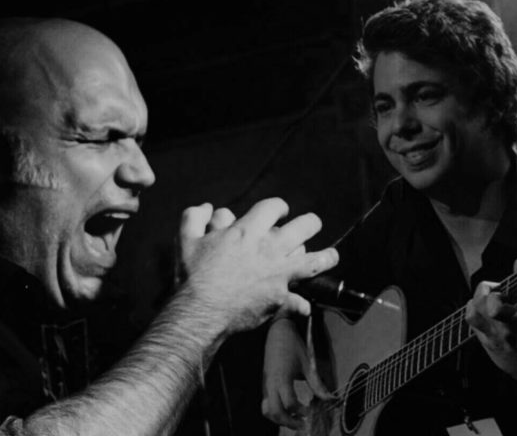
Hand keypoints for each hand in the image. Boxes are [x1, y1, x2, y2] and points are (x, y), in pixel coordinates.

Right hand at [177, 198, 338, 333]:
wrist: (200, 310)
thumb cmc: (193, 275)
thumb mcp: (186, 239)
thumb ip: (193, 217)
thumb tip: (206, 207)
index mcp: (247, 231)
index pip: (273, 207)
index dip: (279, 206)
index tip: (280, 211)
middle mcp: (269, 249)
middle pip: (304, 227)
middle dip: (310, 223)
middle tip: (309, 226)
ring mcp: (278, 274)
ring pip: (315, 261)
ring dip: (326, 258)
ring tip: (331, 256)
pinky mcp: (279, 298)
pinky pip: (299, 303)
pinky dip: (301, 306)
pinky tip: (304, 306)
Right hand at [262, 318, 332, 429]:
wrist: (277, 331)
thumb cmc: (293, 345)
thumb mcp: (308, 364)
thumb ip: (317, 384)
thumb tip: (330, 399)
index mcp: (282, 378)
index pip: (289, 404)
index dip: (301, 412)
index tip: (311, 412)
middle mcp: (271, 383)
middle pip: (274, 412)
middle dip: (288, 422)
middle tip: (302, 424)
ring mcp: (266, 384)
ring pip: (266, 410)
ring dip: (279, 419)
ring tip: (295, 419)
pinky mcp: (265, 383)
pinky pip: (266, 403)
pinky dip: (276, 411)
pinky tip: (289, 409)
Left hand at [465, 259, 516, 380]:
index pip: (501, 307)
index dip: (496, 294)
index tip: (504, 289)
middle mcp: (505, 330)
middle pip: (482, 305)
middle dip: (486, 290)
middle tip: (497, 291)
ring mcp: (492, 337)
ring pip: (471, 313)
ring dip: (476, 300)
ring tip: (489, 301)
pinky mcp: (482, 342)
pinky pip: (470, 320)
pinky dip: (474, 310)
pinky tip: (486, 311)